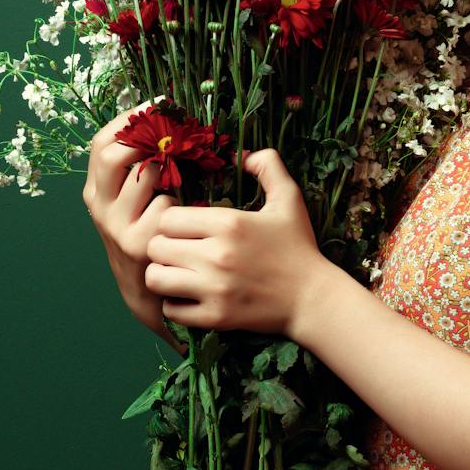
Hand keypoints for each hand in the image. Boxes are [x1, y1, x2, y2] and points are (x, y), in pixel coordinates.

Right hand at [81, 98, 176, 342]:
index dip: (129, 118)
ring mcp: (117, 226)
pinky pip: (168, 204)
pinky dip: (183, 206)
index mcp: (96, 190)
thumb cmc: (150, 235)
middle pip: (115, 152)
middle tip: (176, 134)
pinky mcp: (140, 244)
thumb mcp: (132, 202)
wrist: (151, 294)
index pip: (102, 141)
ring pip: (147, 174)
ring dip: (172, 172)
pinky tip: (187, 221)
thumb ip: (139, 168)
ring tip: (184, 182)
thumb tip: (163, 118)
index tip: (158, 102)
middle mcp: (100, 207)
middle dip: (149, 138)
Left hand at [146, 147, 328, 339]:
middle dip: (164, 247)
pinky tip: (189, 297)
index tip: (185, 229)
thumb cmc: (298, 247)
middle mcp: (217, 255)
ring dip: (163, 275)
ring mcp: (215, 288)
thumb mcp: (289, 199)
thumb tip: (242, 153)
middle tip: (179, 251)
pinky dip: (175, 304)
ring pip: (156, 278)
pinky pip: (171, 310)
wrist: (313, 297)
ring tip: (178, 274)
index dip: (171, 222)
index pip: (167, 218)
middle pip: (156, 247)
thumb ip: (268, 166)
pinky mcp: (216, 317)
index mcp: (229, 223)